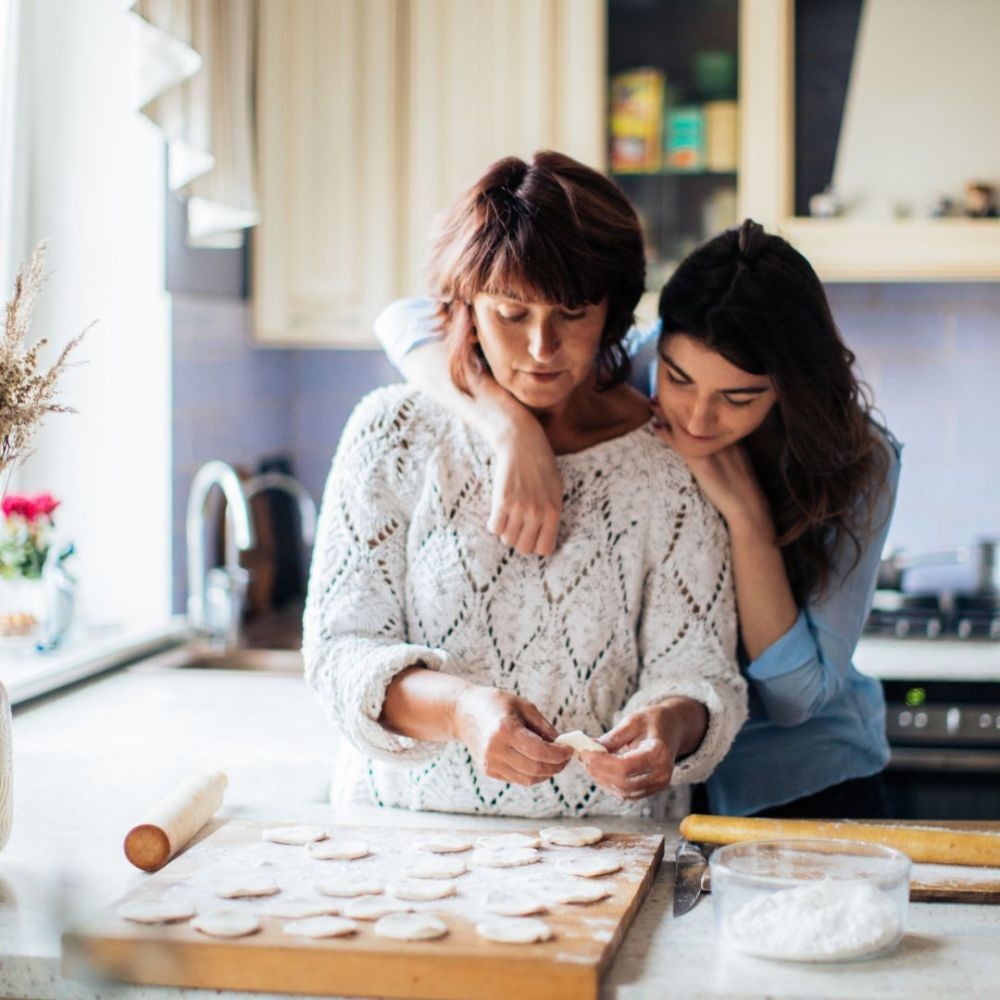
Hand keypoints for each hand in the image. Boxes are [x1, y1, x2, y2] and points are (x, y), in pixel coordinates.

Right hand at [451, 685, 572, 785]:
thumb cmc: (496, 704)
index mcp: (505, 730)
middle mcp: (496, 750)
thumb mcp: (523, 705)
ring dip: (547, 773)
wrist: (463, 713)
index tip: (570, 749)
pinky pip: (518, 779)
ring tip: (555, 761)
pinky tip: (538, 762)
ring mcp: (490, 763)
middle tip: (566, 757)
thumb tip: (562, 744)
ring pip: (528, 779)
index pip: (539, 751)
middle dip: (557, 766)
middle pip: (536, 769)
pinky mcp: (488, 771)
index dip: (559, 754)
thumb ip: (544, 726)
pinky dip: (533, 774)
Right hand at [487, 414, 562, 555]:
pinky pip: (494, 528)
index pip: (545, 549)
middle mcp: (537, 513)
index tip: (531, 536)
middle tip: (517, 525)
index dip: (536, 545)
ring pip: (507, 539)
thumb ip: (551, 513)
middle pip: (523, 548)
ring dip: (506, 530)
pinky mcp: (502, 501)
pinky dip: (494, 523)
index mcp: (554, 512)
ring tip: (508, 516)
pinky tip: (498, 512)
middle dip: (519, 539)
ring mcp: (519, 508)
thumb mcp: (556, 490)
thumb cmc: (541, 465)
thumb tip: (544, 536)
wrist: (522, 443)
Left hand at [580, 699, 706, 800]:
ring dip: (601, 779)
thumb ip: (611, 738)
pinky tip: (598, 770)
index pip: (625, 767)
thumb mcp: (632, 722)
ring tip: (588, 762)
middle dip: (598, 772)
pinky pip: (626, 794)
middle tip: (582, 757)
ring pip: (623, 792)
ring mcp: (658, 785)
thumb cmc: (653, 721)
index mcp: (659, 754)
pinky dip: (609, 784)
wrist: (673, 728)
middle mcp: (662, 774)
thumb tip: (588, 748)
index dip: (602, 763)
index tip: (585, 752)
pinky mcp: (651, 789)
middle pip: (623, 783)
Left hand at [649, 398, 769, 531]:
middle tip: (659, 391)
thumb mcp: (736, 459)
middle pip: (696, 414)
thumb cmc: (742, 486)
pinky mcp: (702, 462)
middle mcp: (721, 437)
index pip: (707, 412)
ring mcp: (711, 448)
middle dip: (677, 401)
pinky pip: (681, 444)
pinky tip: (655, 428)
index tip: (676, 392)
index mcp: (731, 434)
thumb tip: (706, 440)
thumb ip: (723, 446)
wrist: (747, 506)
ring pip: (686, 425)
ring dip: (667, 413)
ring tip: (652, 402)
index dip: (691, 402)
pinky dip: (667, 435)